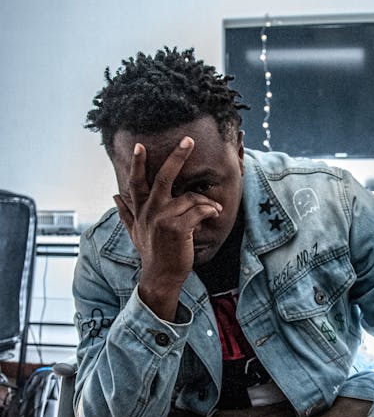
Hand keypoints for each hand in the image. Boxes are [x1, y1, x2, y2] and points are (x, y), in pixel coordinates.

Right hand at [114, 137, 222, 319]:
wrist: (161, 276)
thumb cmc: (152, 253)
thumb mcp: (135, 232)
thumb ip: (126, 212)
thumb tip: (114, 196)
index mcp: (141, 209)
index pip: (136, 182)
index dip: (137, 163)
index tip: (139, 145)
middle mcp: (150, 211)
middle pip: (163, 177)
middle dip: (177, 156)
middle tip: (189, 140)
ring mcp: (163, 218)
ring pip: (190, 197)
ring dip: (206, 201)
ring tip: (215, 208)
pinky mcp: (178, 228)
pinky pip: (199, 210)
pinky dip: (210, 210)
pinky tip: (215, 213)